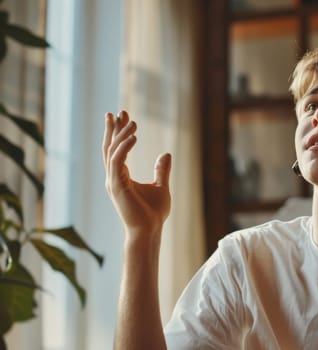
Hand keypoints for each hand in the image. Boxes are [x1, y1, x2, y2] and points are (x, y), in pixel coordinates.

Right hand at [102, 110, 171, 240]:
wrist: (149, 230)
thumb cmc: (154, 213)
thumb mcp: (161, 186)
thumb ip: (162, 170)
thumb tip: (165, 154)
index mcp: (121, 177)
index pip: (116, 150)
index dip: (118, 133)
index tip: (123, 116)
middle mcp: (114, 177)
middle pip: (110, 147)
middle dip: (113, 129)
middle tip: (117, 111)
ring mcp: (113, 181)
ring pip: (112, 151)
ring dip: (120, 135)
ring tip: (131, 121)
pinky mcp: (117, 185)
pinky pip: (118, 161)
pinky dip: (124, 147)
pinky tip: (134, 136)